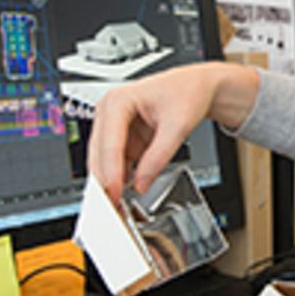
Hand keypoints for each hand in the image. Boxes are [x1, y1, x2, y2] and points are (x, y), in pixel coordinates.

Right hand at [88, 63, 258, 201]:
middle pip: (99, 154)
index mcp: (118, 101)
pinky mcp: (121, 139)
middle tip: (111, 208)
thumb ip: (159, 156)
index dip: (111, 172)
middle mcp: (109, 112)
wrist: (195, 87)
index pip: (109, 143)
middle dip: (105, 181)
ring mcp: (113, 126)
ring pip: (103, 162)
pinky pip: (115, 163)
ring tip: (117, 205)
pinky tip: (124, 194)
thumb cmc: (186, 92)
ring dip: (109, 182)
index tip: (114, 194)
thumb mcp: (178, 126)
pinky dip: (118, 179)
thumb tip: (141, 183)